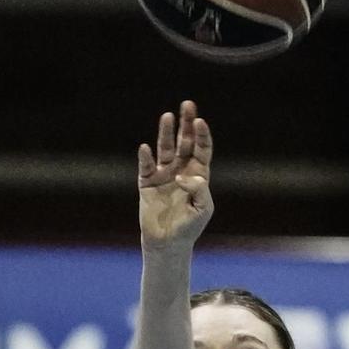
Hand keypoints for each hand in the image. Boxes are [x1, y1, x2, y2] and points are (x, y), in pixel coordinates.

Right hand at [137, 100, 213, 249]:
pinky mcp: (147, 182)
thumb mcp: (203, 209)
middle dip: (186, 124)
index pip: (202, 148)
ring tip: (167, 116)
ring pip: (165, 148)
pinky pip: (146, 166)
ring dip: (166, 133)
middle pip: (184, 141)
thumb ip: (198, 189)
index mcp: (198, 174)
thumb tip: (183, 175)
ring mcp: (163, 174)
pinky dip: (145, 158)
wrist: (167, 243)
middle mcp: (180, 169)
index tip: (200, 121)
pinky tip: (145, 148)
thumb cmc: (189, 227)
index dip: (201, 135)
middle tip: (187, 105)